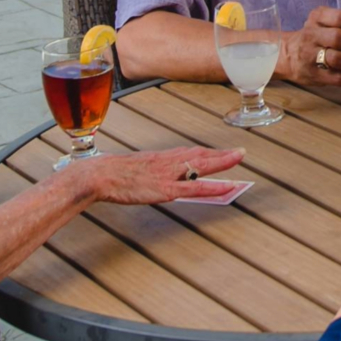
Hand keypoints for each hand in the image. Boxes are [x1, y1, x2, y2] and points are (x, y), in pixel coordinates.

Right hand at [83, 144, 245, 205]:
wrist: (100, 174)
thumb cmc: (113, 173)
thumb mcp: (136, 169)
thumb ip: (150, 171)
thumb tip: (155, 175)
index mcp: (162, 157)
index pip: (190, 152)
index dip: (208, 153)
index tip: (221, 152)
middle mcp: (169, 161)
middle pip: (201, 155)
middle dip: (221, 154)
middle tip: (240, 151)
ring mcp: (170, 175)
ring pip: (202, 166)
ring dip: (223, 162)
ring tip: (239, 158)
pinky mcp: (167, 189)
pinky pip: (196, 188)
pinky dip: (214, 187)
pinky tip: (227, 186)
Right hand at [281, 6, 340, 84]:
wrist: (287, 54)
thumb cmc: (314, 36)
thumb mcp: (325, 21)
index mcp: (317, 18)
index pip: (340, 17)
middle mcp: (311, 35)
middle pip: (339, 37)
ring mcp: (309, 56)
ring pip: (337, 58)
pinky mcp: (312, 75)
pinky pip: (336, 78)